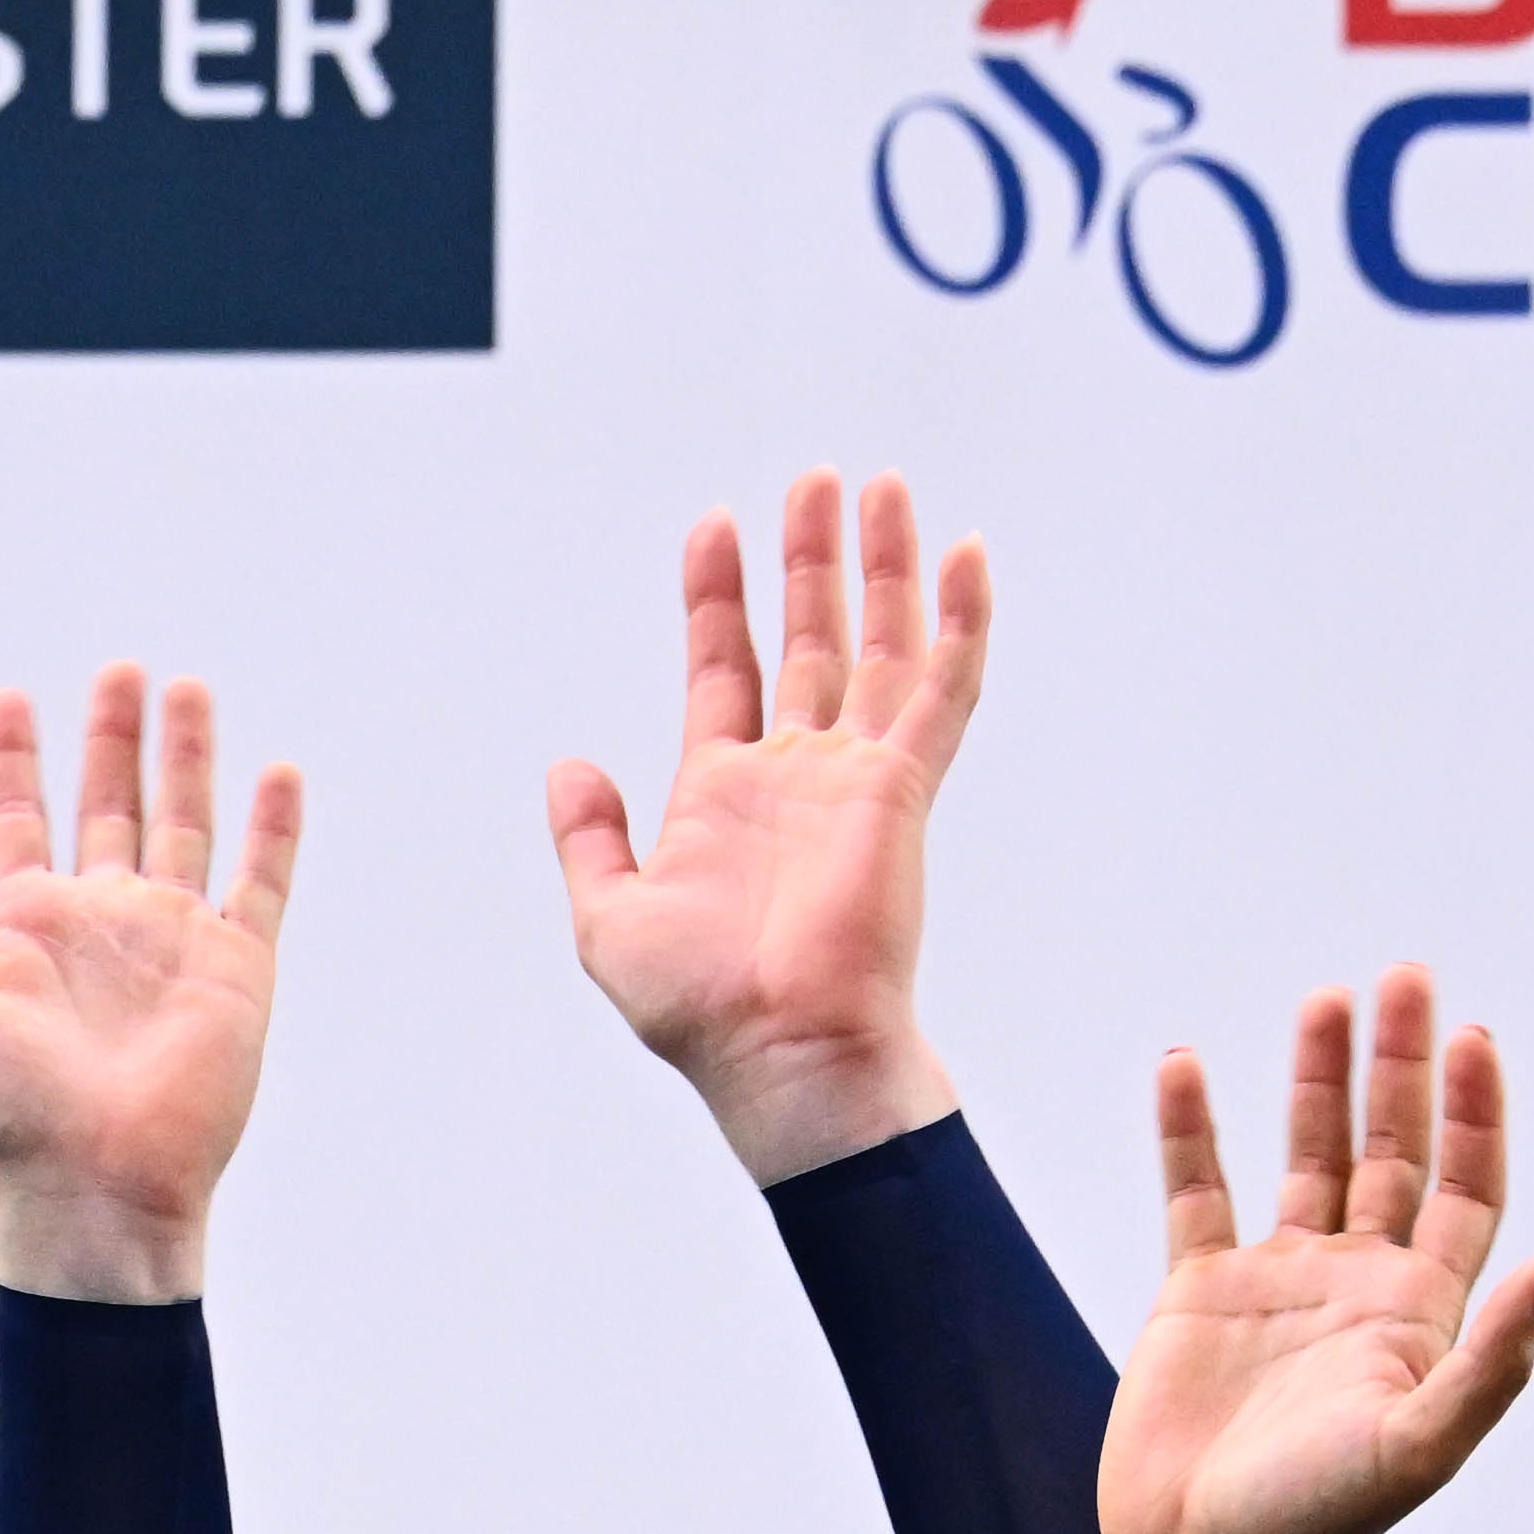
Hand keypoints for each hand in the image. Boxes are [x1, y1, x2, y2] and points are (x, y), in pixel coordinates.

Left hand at [0, 667, 297, 1309]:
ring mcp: (170, 944)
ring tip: (183, 690)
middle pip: (103, 806)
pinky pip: (259, 883)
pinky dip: (272, 830)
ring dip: (183, 758)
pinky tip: (277, 773)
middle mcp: (96, 927)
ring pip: (183, 825)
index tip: (3, 699)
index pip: (12, 818)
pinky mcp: (234, 969)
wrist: (95, 1191)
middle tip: (116, 671)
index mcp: (20, 928)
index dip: (6, 760)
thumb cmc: (1, 1119)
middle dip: (107, 738)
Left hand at [548, 471, 978, 1186]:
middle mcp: (795, 775)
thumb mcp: (610, 918)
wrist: (781, 1053)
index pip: (724, 668)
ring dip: (882, 568)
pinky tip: (963, 556)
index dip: (717, 596)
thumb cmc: (701, 1010)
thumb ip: (589, 838)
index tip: (714, 526)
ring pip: (877, 647)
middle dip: (809, 560)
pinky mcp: (901, 792)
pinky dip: (957, 624)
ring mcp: (853, 779)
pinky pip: (940, 692)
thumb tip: (570, 763)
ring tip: (883, 487)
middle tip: (815, 481)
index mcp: (724, 794)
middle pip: (807, 639)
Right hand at [1096, 975, 1533, 1533]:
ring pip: (1307, 1157)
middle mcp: (1356, 1284)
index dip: (1475, 1114)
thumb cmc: (1316, 1520)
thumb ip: (1489, 1363)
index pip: (1464, 1188)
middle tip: (1405, 977)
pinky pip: (1195, 1192)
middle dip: (1402, 1067)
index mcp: (1418, 1312)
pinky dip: (1190, 1128)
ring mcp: (1277, 1283)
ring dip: (1318, 1080)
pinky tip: (1183, 1064)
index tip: (1473, 1037)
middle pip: (1394, 1151)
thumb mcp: (1417, 1445)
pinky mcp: (1198, 1294)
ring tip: (1328, 998)